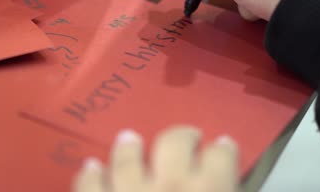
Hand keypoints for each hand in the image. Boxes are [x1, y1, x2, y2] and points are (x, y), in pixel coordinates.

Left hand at [73, 126, 238, 191]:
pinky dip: (90, 176)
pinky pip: (90, 186)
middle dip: (182, 134)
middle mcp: (170, 185)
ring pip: (127, 157)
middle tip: (187, 136)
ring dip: (128, 147)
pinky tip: (91, 167)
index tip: (224, 146)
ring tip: (129, 138)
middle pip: (174, 142)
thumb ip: (225, 190)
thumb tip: (229, 185)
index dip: (225, 149)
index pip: (221, 156)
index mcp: (209, 191)